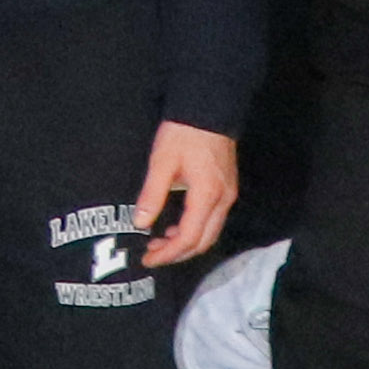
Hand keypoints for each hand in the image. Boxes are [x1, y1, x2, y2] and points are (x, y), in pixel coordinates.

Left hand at [135, 122, 240, 267]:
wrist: (208, 109)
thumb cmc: (184, 132)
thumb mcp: (162, 162)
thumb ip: (152, 195)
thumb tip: (140, 223)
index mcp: (207, 195)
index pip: (188, 238)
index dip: (168, 253)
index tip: (147, 258)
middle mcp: (223, 200)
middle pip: (203, 242)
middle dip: (177, 254)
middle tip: (151, 254)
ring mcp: (228, 195)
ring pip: (210, 233)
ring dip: (185, 243)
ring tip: (159, 242)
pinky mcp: (226, 189)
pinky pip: (212, 221)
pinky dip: (194, 230)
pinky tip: (175, 226)